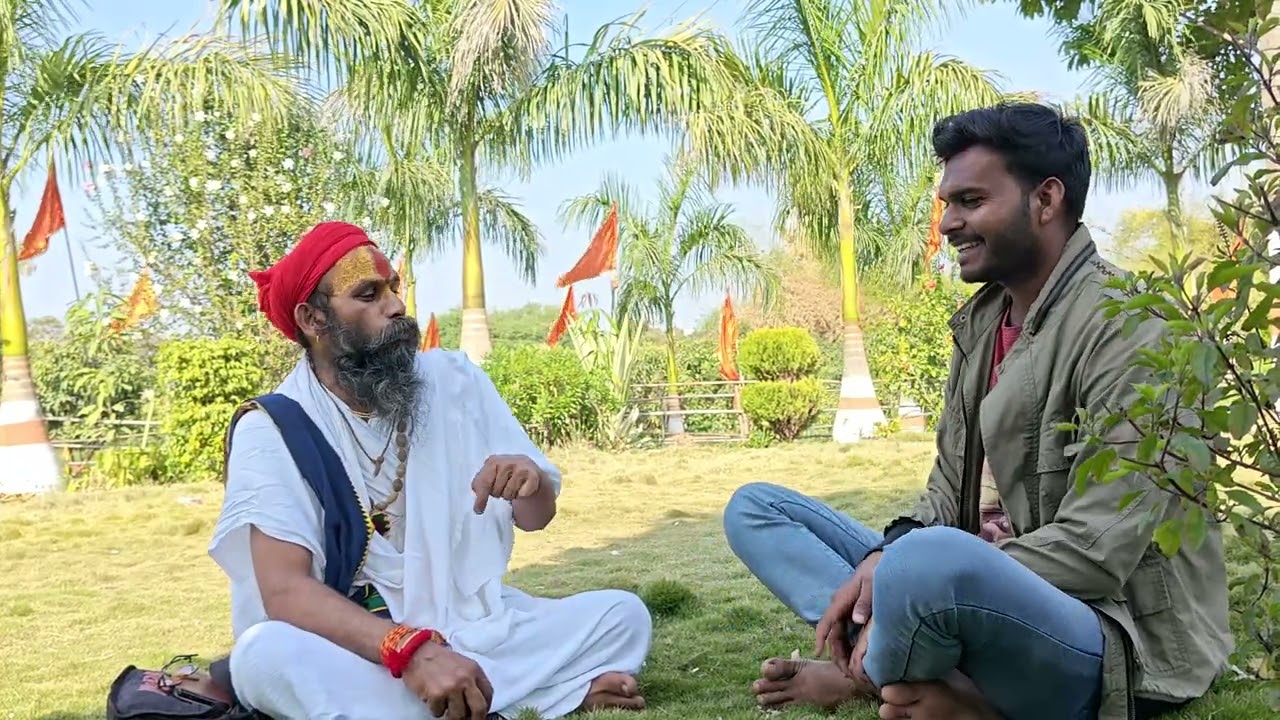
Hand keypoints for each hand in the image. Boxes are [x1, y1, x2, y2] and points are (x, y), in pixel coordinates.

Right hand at [402, 643, 491, 719]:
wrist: (417, 651)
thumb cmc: (438, 659)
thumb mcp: (463, 664)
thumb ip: (472, 680)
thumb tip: (476, 702)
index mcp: (474, 670)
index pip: (488, 694)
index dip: (485, 707)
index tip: (480, 712)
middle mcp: (465, 679)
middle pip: (479, 708)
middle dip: (475, 719)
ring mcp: (452, 687)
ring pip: (459, 715)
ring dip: (452, 715)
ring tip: (446, 707)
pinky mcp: (437, 694)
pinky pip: (439, 713)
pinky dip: (436, 710)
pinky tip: (433, 700)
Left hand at [472, 454, 541, 513]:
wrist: (531, 475)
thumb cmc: (507, 478)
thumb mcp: (491, 478)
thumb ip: (480, 486)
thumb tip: (477, 505)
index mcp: (493, 461)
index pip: (483, 482)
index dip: (481, 497)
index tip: (478, 510)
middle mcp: (507, 461)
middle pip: (496, 489)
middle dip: (498, 493)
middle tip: (504, 488)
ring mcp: (521, 467)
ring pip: (508, 493)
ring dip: (510, 495)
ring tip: (514, 488)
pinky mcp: (533, 475)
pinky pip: (521, 494)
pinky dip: (522, 495)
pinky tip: (523, 488)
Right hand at [814, 550, 880, 674]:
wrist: (880, 560)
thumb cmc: (876, 570)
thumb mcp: (872, 584)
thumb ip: (865, 602)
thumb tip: (856, 621)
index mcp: (841, 600)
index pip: (826, 622)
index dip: (821, 638)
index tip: (818, 652)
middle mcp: (840, 606)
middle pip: (833, 632)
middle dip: (835, 652)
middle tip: (844, 670)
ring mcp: (846, 609)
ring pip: (839, 633)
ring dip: (842, 650)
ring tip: (849, 667)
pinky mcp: (853, 611)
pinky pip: (847, 630)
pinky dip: (849, 643)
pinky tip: (856, 655)